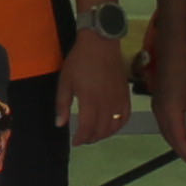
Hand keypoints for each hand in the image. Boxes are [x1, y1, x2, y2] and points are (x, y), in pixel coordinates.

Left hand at [55, 30, 127, 153]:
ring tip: (95, 134)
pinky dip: (119, 125)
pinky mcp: (125, 94)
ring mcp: (118, 99)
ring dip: (104, 134)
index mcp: (90, 101)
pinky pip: (125, 116)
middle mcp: (106, 103)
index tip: (75, 142)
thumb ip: (62, 105)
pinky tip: (112, 126)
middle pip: (101, 130)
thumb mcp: (65, 81)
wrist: (100, 43)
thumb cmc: (79, 61)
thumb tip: (60, 124)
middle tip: (83, 139)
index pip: (87, 128)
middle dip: (91, 138)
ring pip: (114, 126)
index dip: (81, 138)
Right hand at [151, 16, 185, 159]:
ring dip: (175, 140)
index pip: (179, 140)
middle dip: (180, 150)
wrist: (173, 51)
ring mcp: (157, 105)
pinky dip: (171, 130)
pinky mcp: (158, 98)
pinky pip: (163, 121)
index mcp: (170, 113)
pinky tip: (180, 129)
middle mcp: (160, 112)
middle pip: (169, 137)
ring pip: (165, 129)